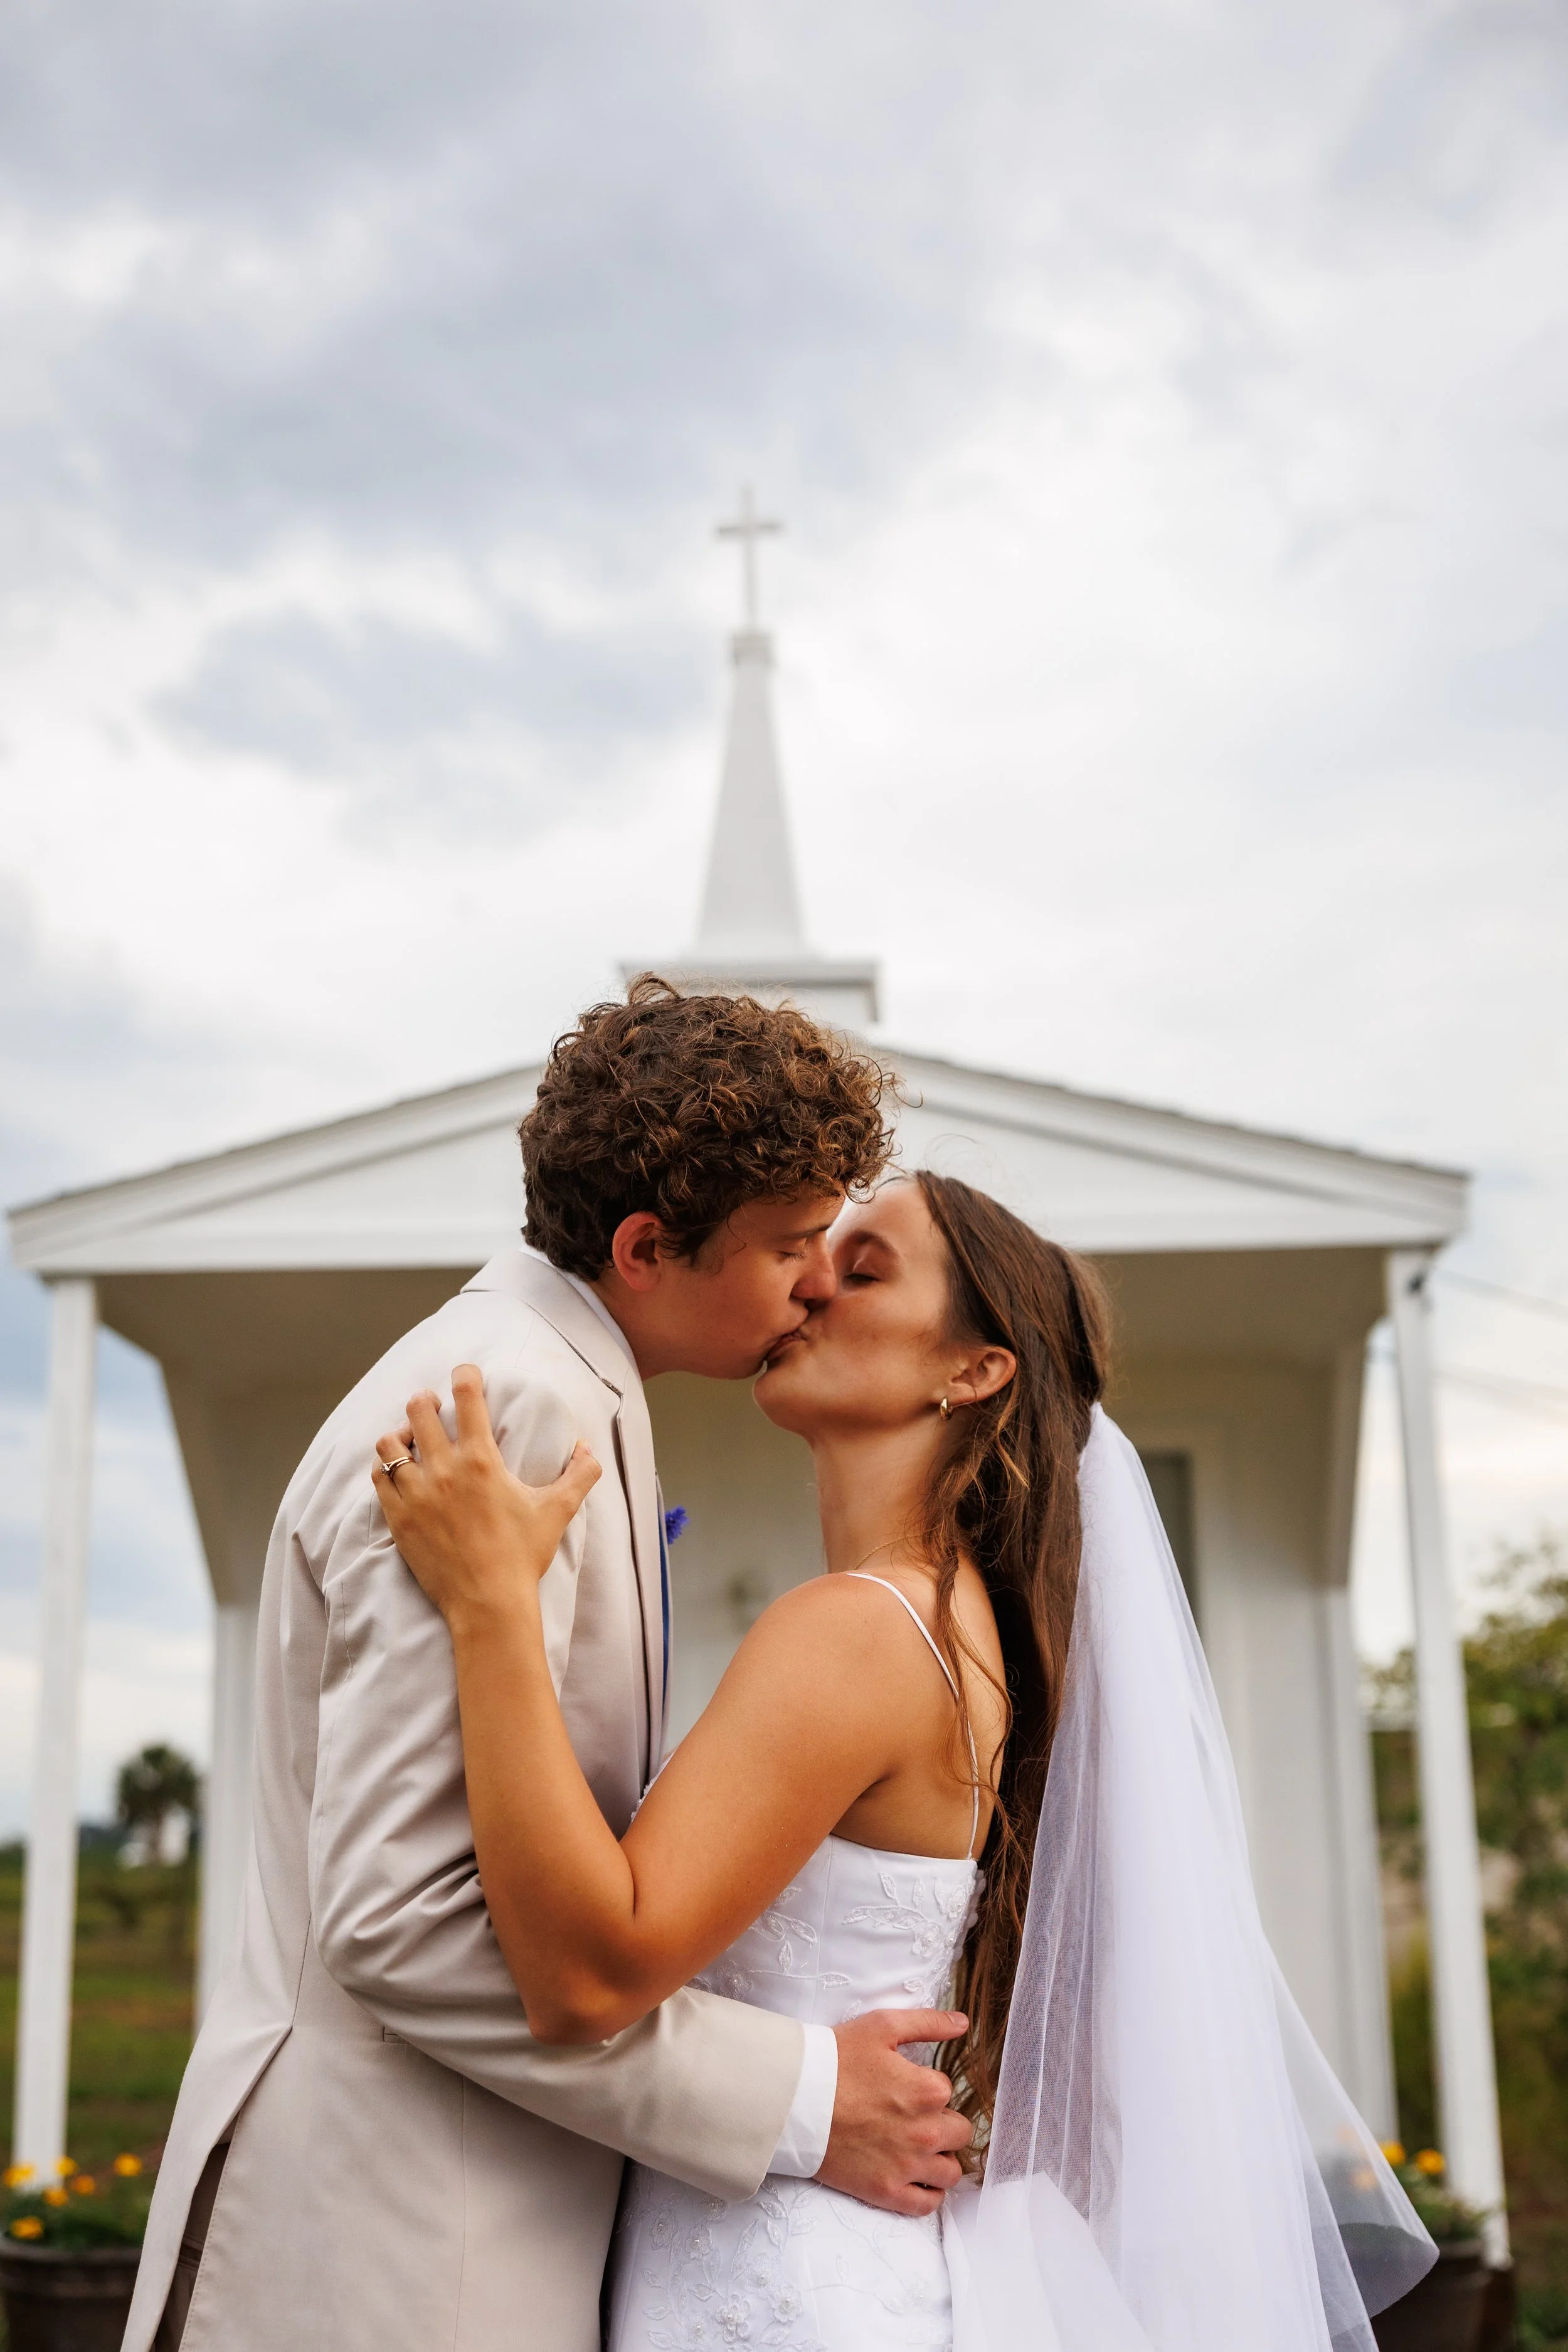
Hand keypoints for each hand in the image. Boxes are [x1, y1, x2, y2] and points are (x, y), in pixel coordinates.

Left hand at [374, 1364, 599, 1627]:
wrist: (488, 1603)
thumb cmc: (523, 1556)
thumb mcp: (557, 1511)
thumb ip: (580, 1474)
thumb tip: (588, 1449)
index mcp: (481, 1461)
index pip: (467, 1397)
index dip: (465, 1375)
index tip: (466, 1373)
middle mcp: (444, 1470)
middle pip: (419, 1411)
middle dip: (425, 1401)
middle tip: (432, 1407)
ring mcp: (416, 1495)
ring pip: (389, 1443)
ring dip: (400, 1435)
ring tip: (410, 1440)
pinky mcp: (398, 1519)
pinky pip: (378, 1478)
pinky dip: (384, 1469)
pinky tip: (397, 1473)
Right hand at [817, 2008, 972, 2215]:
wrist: (793, 2099)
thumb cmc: (835, 2059)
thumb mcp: (882, 2026)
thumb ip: (928, 2022)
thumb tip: (962, 2023)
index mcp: (928, 2090)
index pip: (949, 2092)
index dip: (929, 2087)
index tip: (907, 2087)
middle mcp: (926, 2132)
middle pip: (959, 2133)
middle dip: (943, 2123)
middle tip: (915, 2117)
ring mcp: (907, 2166)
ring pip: (951, 2172)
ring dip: (941, 2158)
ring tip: (918, 2147)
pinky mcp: (887, 2191)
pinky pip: (928, 2204)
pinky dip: (929, 2192)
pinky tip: (917, 2177)